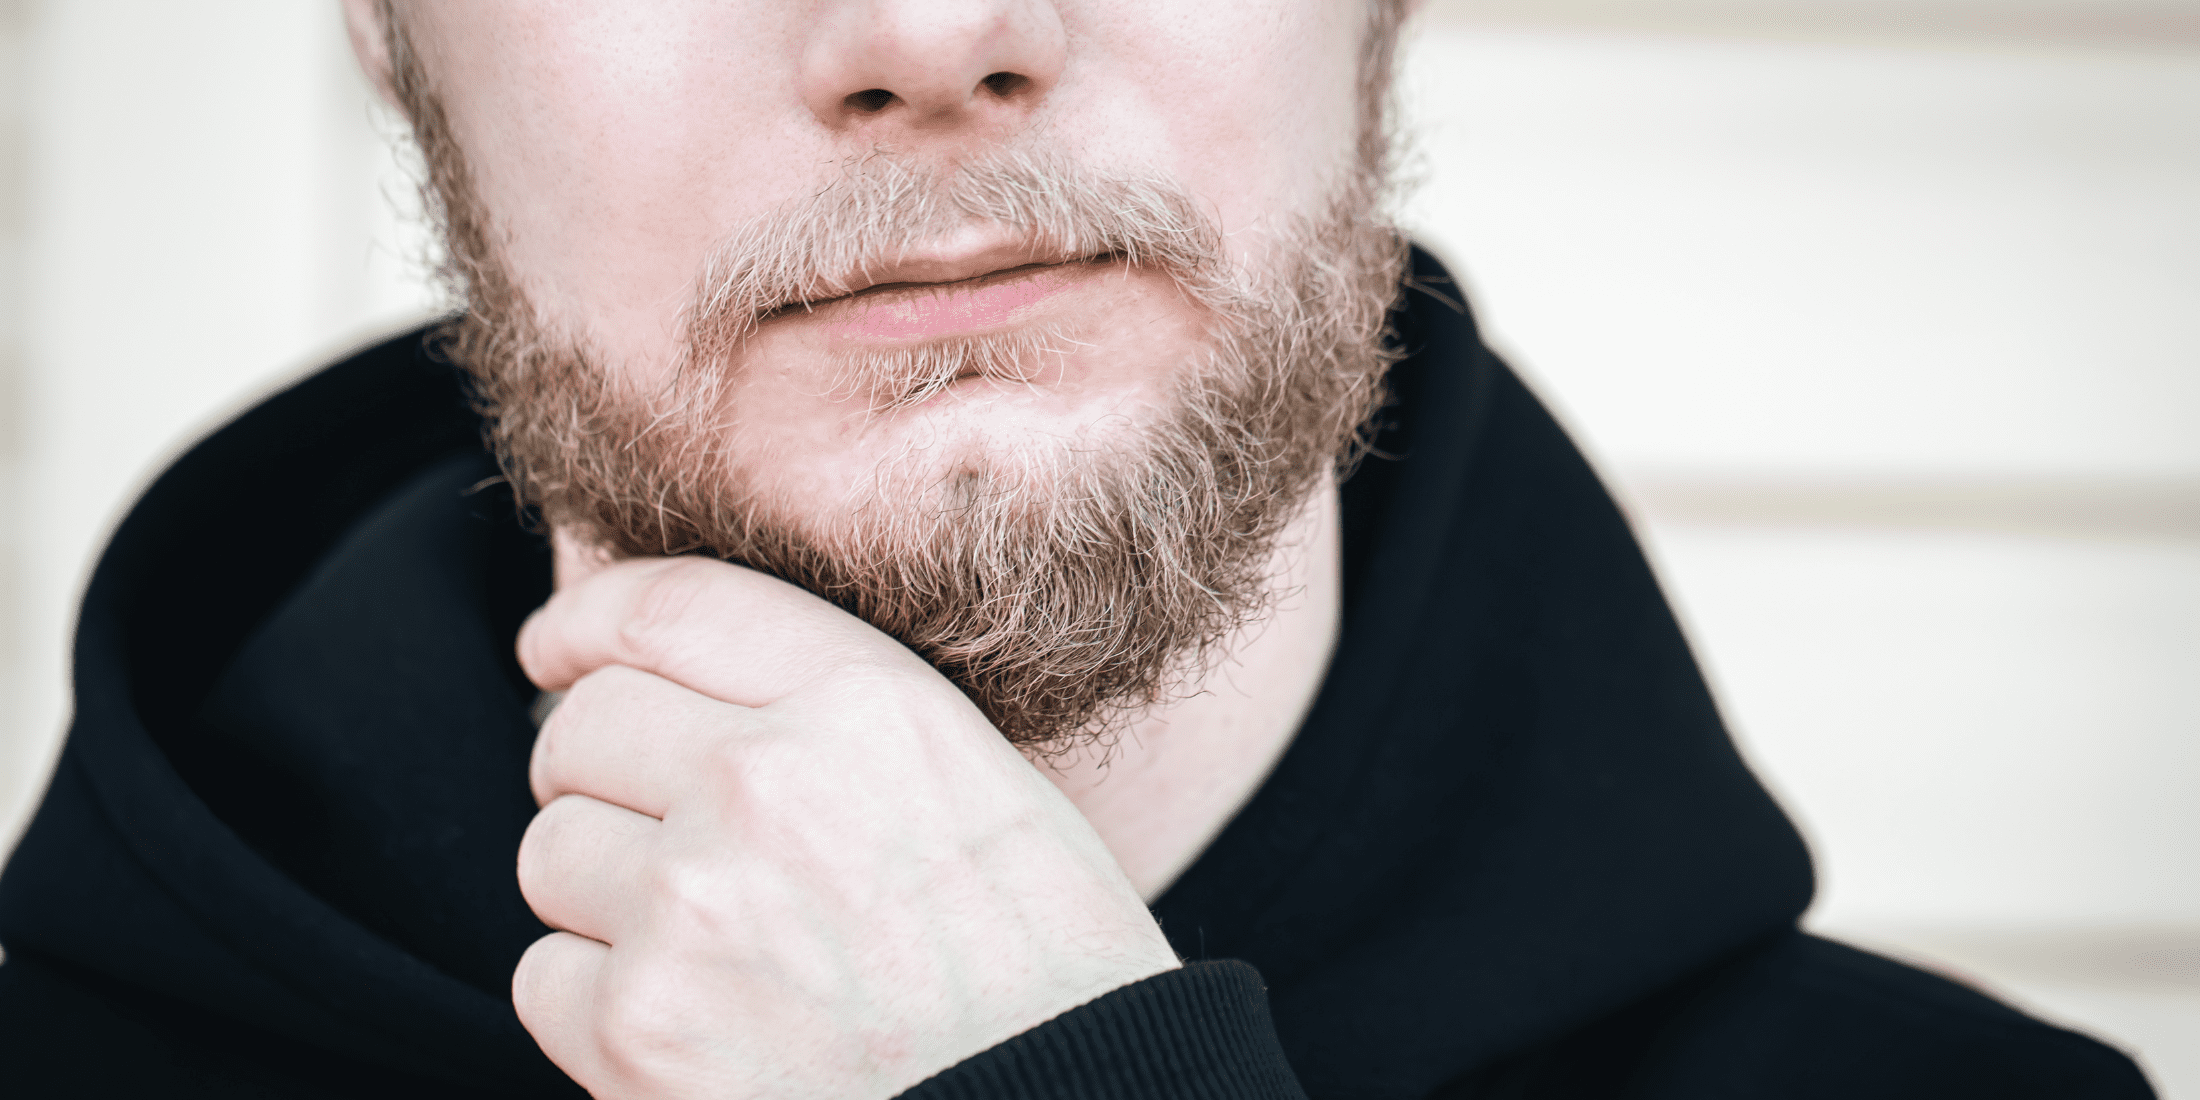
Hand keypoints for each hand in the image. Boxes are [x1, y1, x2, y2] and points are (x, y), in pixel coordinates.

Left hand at [511, 556, 1181, 1099]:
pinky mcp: (635, 1027)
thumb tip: (681, 691)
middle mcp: (766, 781)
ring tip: (707, 951)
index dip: (588, 620)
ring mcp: (690, 904)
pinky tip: (694, 1026)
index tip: (557, 647)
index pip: (668, 607)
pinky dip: (595, 1006)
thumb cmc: (1043, 973)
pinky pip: (543, 978)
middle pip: (583, 725)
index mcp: (866, 704)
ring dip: (602, 895)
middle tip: (651, 833)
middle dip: (596, 774)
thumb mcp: (983, 787)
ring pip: (552, 851)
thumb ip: (837, 713)